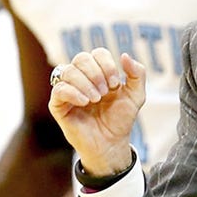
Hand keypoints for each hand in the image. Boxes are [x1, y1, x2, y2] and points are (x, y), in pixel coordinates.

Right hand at [47, 49, 145, 174]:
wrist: (111, 143)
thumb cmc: (121, 118)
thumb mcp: (136, 95)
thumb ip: (138, 73)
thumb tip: (125, 55)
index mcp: (99, 72)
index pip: (98, 53)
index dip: (107, 65)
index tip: (115, 84)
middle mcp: (81, 78)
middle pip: (81, 58)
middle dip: (96, 73)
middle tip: (105, 92)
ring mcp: (68, 90)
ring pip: (68, 71)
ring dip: (85, 83)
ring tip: (96, 99)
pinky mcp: (58, 105)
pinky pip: (58, 89)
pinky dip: (73, 92)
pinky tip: (85, 102)